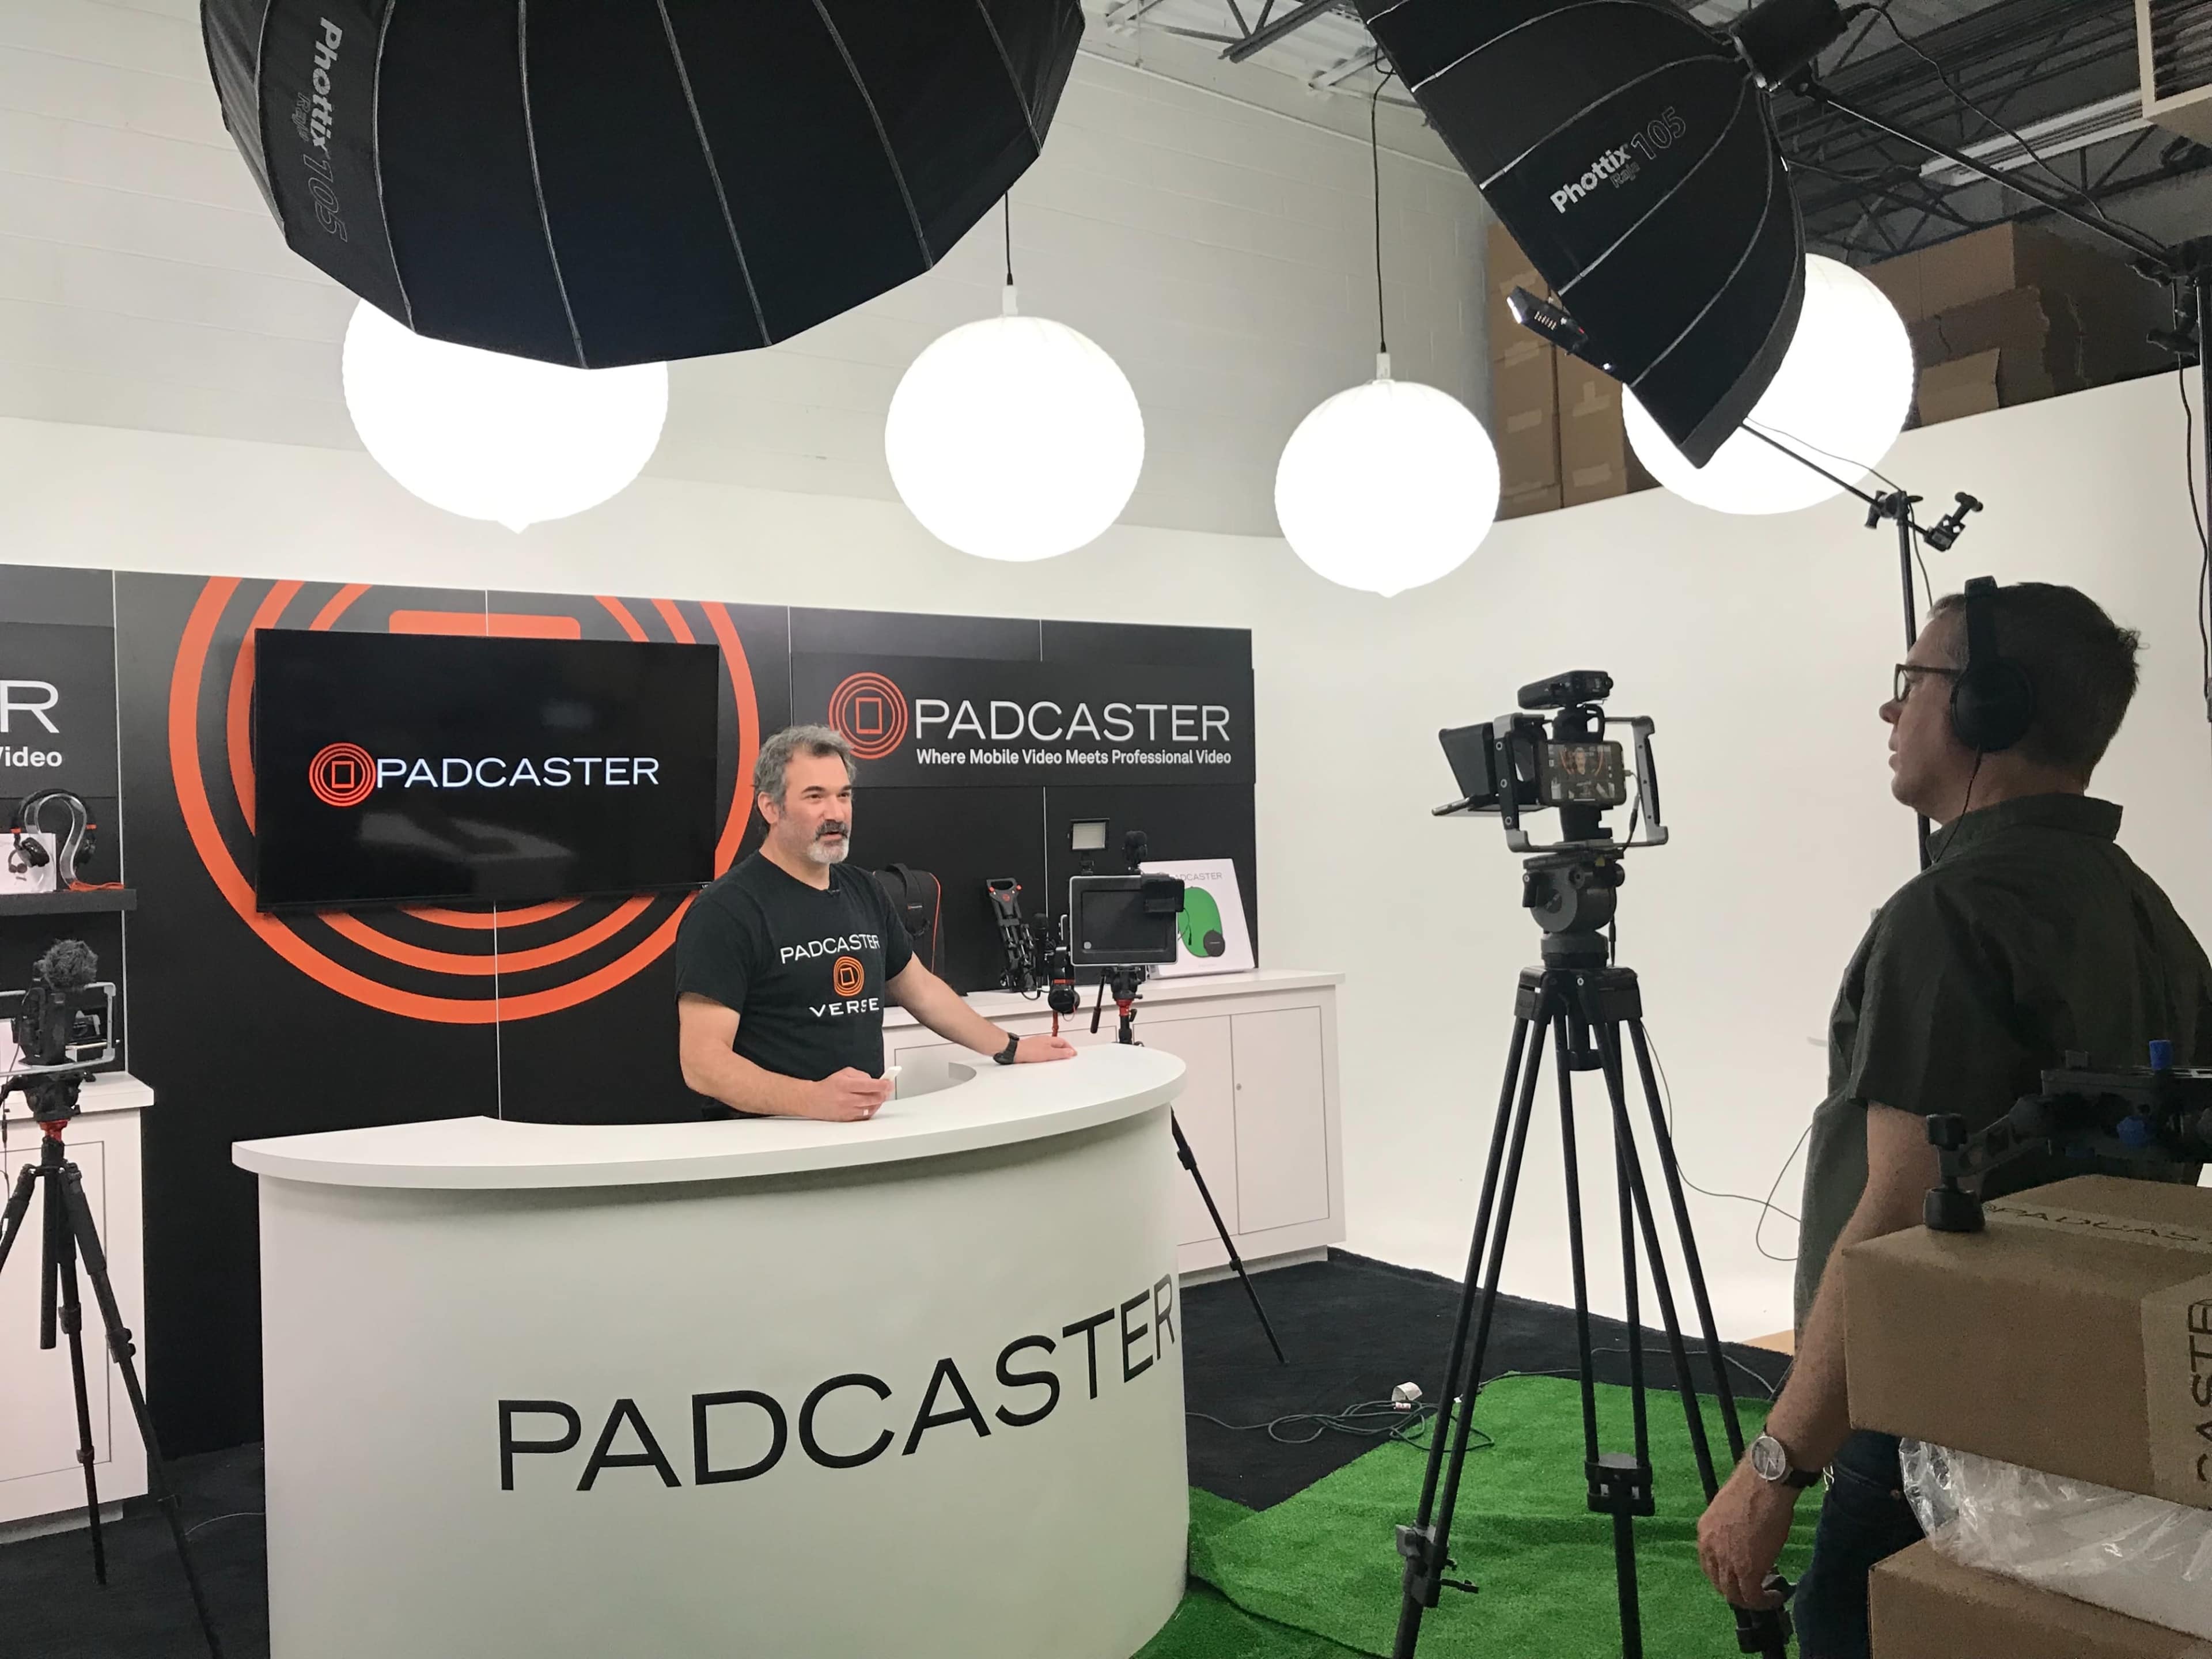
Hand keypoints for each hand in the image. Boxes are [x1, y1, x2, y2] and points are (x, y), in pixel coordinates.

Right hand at [803, 1067, 893, 1121]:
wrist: (813, 1100)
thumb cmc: (829, 1086)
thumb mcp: (844, 1073)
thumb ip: (860, 1075)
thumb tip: (875, 1081)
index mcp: (845, 1085)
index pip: (868, 1085)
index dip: (882, 1085)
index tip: (890, 1083)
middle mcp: (846, 1099)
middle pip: (872, 1098)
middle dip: (883, 1093)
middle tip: (887, 1090)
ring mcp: (847, 1110)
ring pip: (870, 1108)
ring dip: (878, 1102)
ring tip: (880, 1096)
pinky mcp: (847, 1119)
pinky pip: (865, 1116)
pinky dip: (871, 1110)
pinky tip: (872, 1104)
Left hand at [1014, 1034, 1076, 1062]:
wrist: (1014, 1052)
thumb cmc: (1029, 1051)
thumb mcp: (1049, 1054)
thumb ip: (1061, 1053)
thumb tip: (1071, 1052)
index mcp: (1050, 1039)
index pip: (1064, 1042)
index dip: (1070, 1048)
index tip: (1074, 1053)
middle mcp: (1044, 1040)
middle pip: (1057, 1044)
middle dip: (1064, 1050)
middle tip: (1068, 1056)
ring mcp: (1037, 1044)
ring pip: (1050, 1048)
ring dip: (1055, 1053)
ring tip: (1058, 1059)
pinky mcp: (1032, 1050)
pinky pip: (1043, 1052)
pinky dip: (1048, 1055)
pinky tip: (1045, 1061)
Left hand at [1697, 1463, 1797, 1609]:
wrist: (1764, 1484)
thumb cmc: (1753, 1491)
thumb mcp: (1730, 1513)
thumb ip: (1730, 1533)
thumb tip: (1742, 1544)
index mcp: (1705, 1533)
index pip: (1709, 1566)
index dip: (1726, 1576)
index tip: (1741, 1577)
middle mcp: (1710, 1549)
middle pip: (1719, 1584)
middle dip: (1737, 1591)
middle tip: (1756, 1591)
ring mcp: (1727, 1561)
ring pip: (1734, 1595)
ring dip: (1751, 1600)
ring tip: (1767, 1596)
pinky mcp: (1747, 1570)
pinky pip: (1752, 1597)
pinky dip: (1764, 1602)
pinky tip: (1776, 1595)